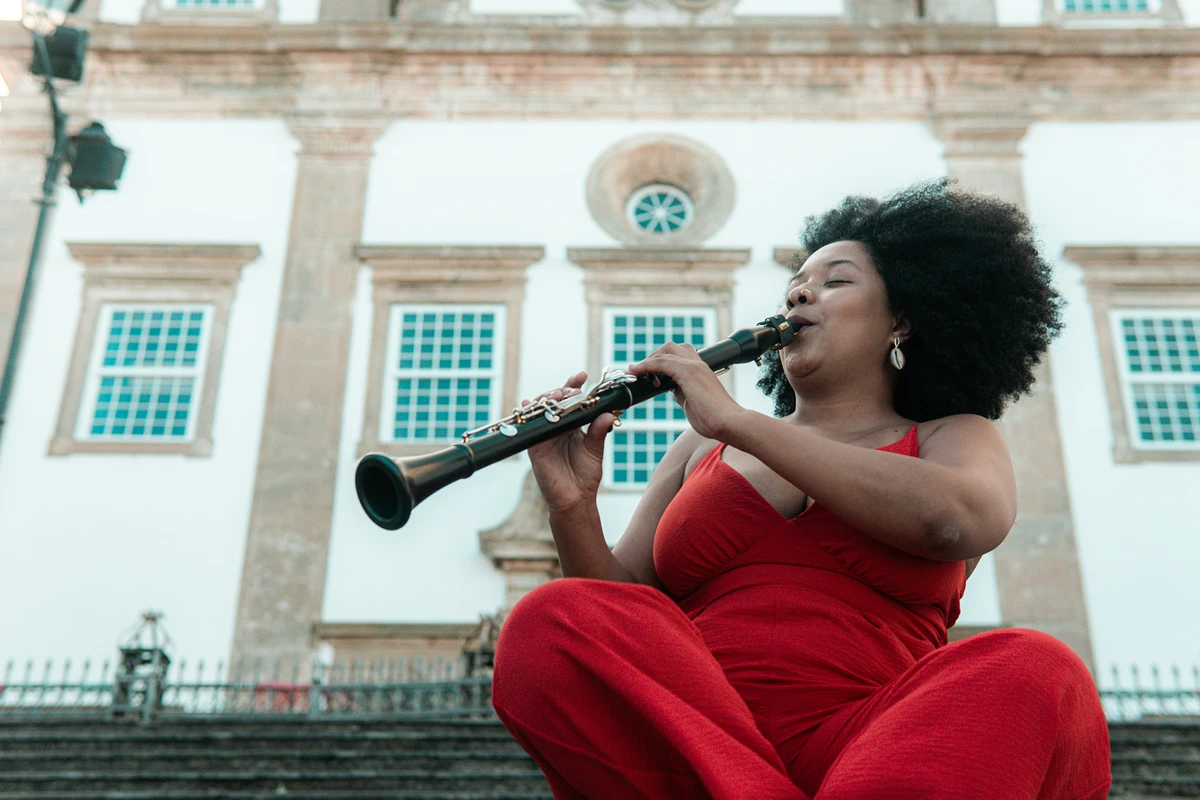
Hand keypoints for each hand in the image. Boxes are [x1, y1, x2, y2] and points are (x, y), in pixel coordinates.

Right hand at [524, 371, 615, 513]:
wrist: (576, 499)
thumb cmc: (586, 475)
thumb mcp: (595, 450)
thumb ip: (598, 431)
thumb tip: (609, 413)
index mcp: (571, 425)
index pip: (571, 400)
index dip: (574, 386)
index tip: (584, 375)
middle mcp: (556, 427)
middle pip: (555, 401)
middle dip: (562, 390)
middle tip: (574, 387)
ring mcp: (544, 435)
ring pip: (541, 410)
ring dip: (548, 399)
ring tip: (559, 395)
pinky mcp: (534, 446)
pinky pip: (529, 428)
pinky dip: (529, 414)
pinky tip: (528, 403)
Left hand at [627, 343, 742, 439]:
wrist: (729, 423)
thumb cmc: (714, 419)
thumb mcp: (693, 402)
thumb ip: (683, 393)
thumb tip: (673, 390)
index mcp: (701, 370)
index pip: (680, 355)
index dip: (661, 360)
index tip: (647, 373)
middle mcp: (698, 364)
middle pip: (671, 347)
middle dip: (653, 357)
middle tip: (641, 372)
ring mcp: (694, 366)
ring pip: (665, 351)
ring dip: (647, 360)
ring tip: (635, 372)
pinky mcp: (689, 372)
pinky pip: (662, 362)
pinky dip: (646, 365)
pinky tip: (636, 372)